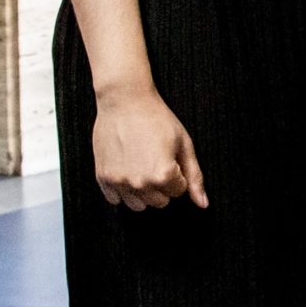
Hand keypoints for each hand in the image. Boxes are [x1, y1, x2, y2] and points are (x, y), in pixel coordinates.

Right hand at [91, 85, 207, 211]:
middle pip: (160, 202)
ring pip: (138, 206)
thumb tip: (202, 204)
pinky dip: (122, 191)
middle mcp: (140, 183)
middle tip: (156, 160)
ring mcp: (119, 181)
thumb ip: (195, 176)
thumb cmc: (156, 118)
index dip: (177, 174)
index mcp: (163, 175)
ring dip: (143, 192)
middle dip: (162, 185)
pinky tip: (127, 171)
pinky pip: (115, 200)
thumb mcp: (184, 144)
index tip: (170, 156)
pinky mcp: (103, 177)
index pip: (178, 191)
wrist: (124, 101)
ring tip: (142, 167)